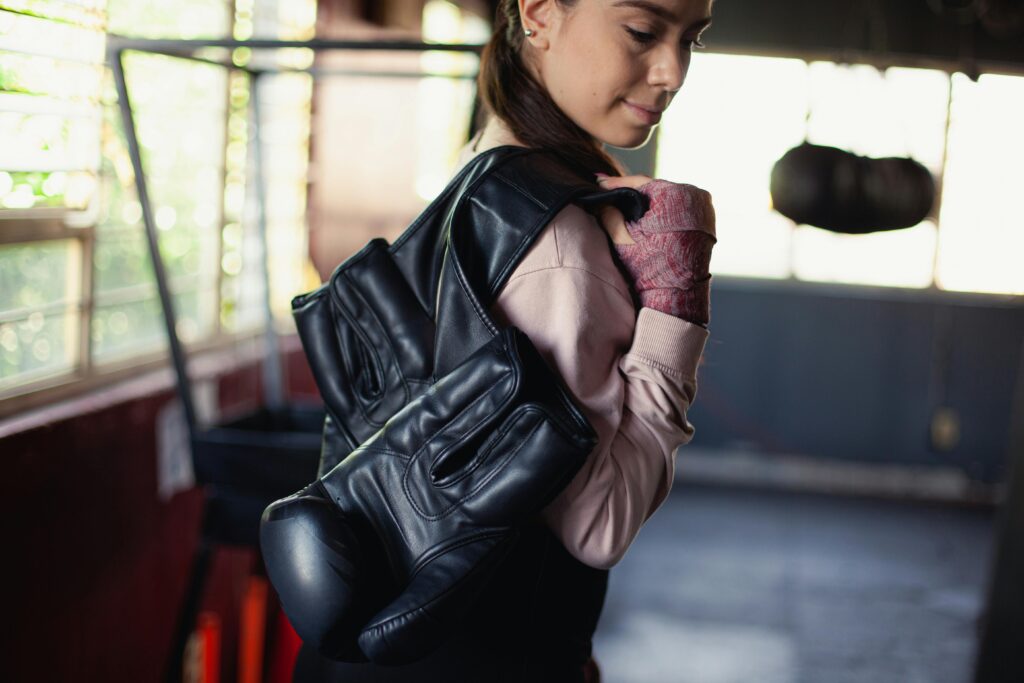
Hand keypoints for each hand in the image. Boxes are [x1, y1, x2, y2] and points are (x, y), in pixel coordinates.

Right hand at [595, 174, 716, 324]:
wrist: (676, 296)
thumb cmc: (650, 266)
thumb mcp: (622, 236)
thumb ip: (608, 213)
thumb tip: (602, 201)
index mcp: (677, 193)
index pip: (640, 183)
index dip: (615, 183)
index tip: (597, 181)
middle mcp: (696, 195)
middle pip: (655, 190)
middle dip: (631, 193)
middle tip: (608, 191)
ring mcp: (704, 209)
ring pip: (667, 199)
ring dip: (646, 203)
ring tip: (623, 203)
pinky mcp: (706, 223)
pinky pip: (678, 210)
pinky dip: (662, 212)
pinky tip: (645, 216)